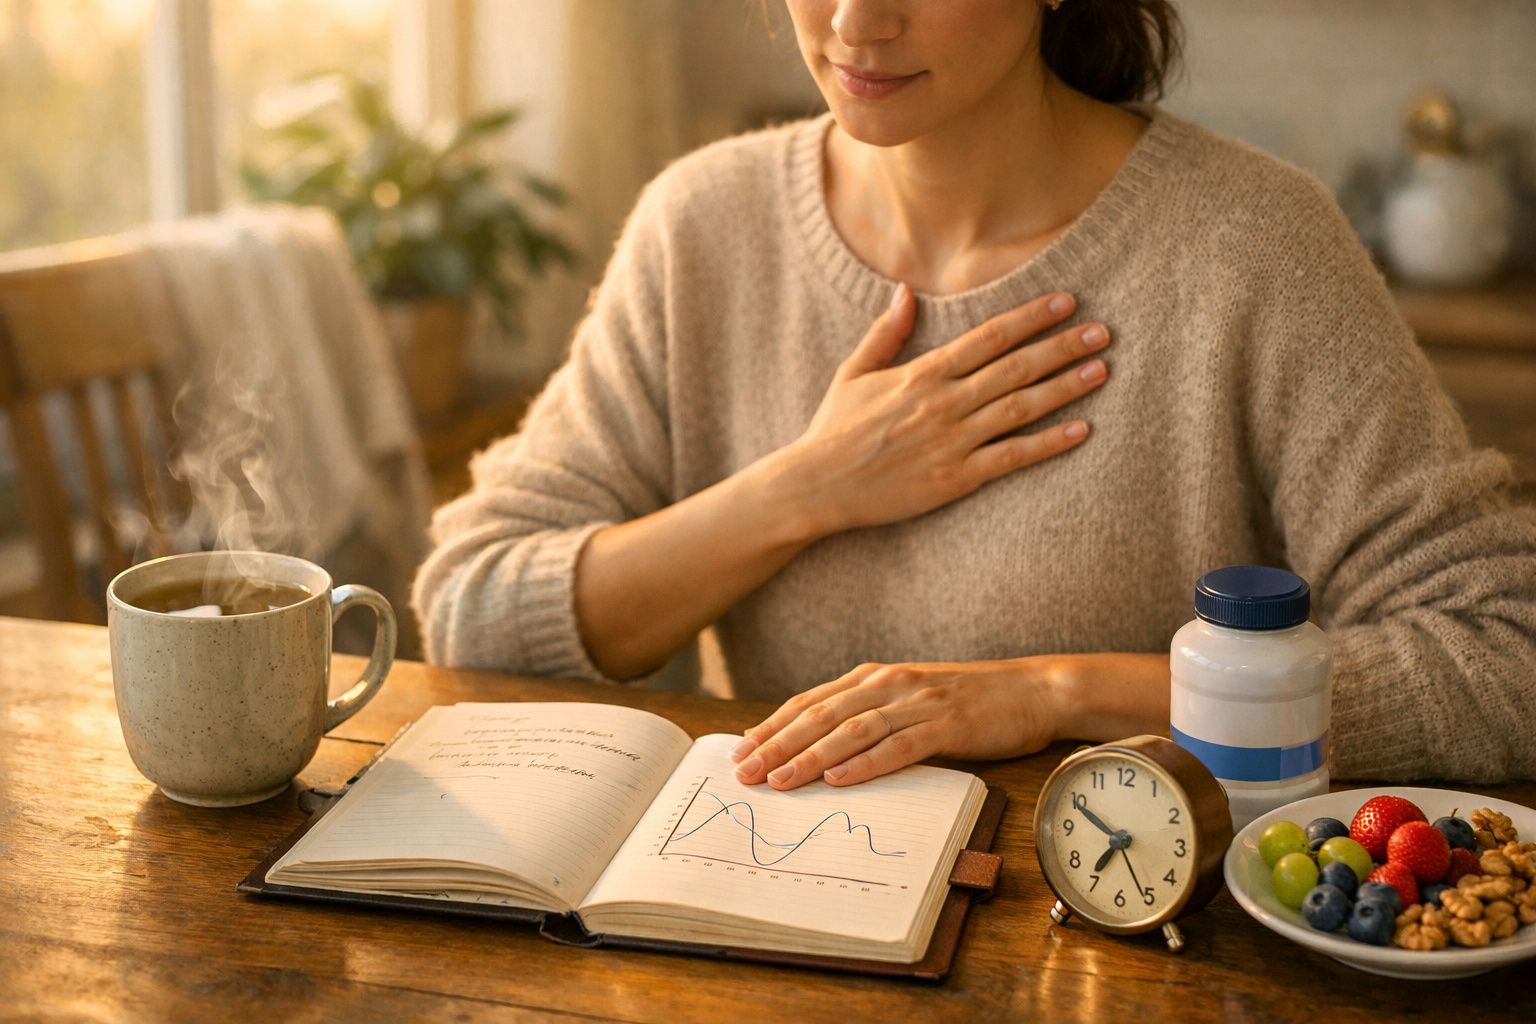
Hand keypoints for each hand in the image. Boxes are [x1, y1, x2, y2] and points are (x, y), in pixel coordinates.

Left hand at [729, 659, 1063, 789]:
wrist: (1032, 689)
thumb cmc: (968, 701)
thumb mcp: (909, 700)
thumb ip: (868, 715)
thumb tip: (819, 747)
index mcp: (875, 676)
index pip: (810, 702)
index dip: (772, 726)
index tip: (740, 751)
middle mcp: (889, 684)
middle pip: (820, 715)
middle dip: (777, 745)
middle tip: (744, 772)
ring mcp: (917, 703)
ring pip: (852, 730)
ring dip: (811, 757)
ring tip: (780, 781)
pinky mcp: (946, 725)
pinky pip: (898, 746)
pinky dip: (866, 764)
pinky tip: (839, 779)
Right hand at [781, 284, 1109, 534]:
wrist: (817, 485)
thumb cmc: (834, 430)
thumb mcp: (854, 372)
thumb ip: (886, 332)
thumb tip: (906, 290)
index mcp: (923, 373)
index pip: (989, 337)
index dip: (1031, 317)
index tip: (1066, 302)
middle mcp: (944, 401)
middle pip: (1015, 367)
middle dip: (1062, 346)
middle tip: (1103, 332)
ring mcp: (952, 440)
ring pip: (1021, 407)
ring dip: (1065, 387)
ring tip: (1102, 370)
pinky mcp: (956, 478)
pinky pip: (1012, 457)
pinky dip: (1049, 443)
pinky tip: (1082, 429)